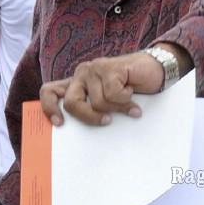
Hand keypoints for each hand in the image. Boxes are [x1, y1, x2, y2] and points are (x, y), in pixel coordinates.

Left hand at [41, 49, 177, 126]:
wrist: (154, 70)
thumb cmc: (129, 88)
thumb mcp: (107, 103)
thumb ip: (92, 110)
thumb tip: (79, 137)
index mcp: (76, 84)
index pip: (49, 91)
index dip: (48, 108)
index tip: (59, 123)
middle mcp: (81, 74)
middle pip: (72, 103)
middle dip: (89, 117)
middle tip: (107, 121)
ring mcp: (94, 69)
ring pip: (98, 102)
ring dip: (117, 106)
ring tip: (127, 99)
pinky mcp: (109, 67)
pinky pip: (113, 94)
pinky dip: (126, 99)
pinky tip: (132, 90)